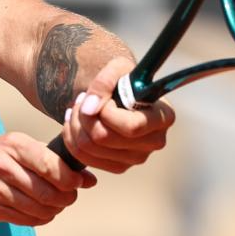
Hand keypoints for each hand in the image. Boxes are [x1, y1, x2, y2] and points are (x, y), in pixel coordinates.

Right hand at [0, 133, 96, 226]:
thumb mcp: (19, 148)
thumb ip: (54, 160)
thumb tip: (90, 179)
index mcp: (14, 144)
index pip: (51, 165)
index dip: (71, 179)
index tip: (78, 183)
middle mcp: (2, 165)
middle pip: (48, 191)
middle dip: (65, 198)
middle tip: (68, 197)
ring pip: (39, 208)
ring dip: (54, 210)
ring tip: (54, 205)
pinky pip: (26, 219)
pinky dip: (39, 218)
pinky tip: (38, 211)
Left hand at [60, 56, 174, 172]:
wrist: (119, 96)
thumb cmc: (123, 80)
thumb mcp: (118, 68)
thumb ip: (104, 81)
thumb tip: (89, 109)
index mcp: (163, 117)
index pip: (131, 126)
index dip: (106, 112)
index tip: (101, 98)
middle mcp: (155, 142)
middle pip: (105, 138)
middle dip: (84, 116)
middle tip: (82, 100)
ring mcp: (138, 158)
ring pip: (91, 148)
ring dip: (75, 125)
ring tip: (78, 108)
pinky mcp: (119, 167)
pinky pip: (84, 158)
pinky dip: (72, 138)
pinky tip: (76, 122)